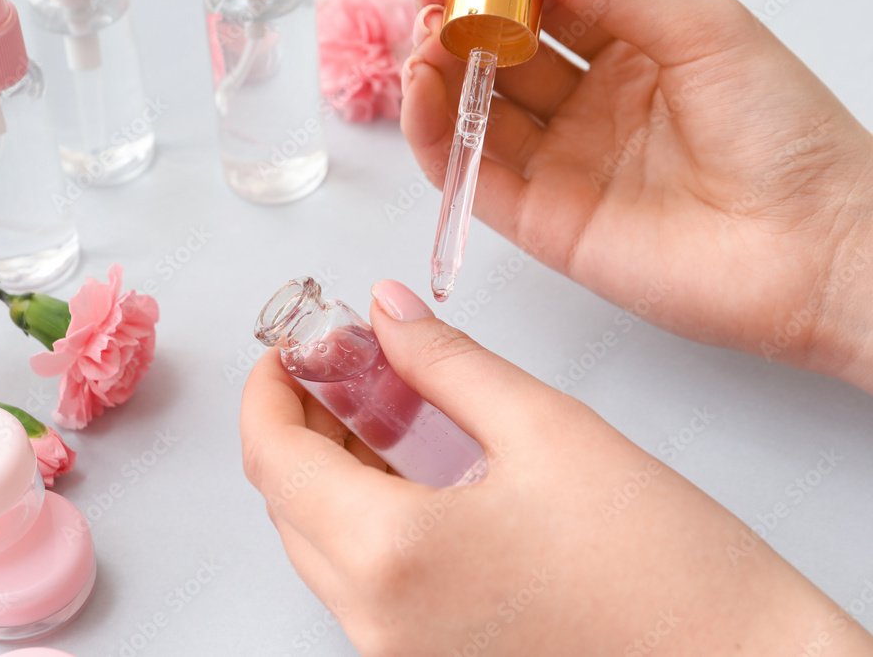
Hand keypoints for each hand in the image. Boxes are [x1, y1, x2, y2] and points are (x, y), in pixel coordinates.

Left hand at [240, 280, 872, 654]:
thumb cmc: (667, 570)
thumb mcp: (548, 430)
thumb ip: (447, 363)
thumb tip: (389, 313)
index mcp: (392, 556)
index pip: (272, 458)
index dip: (270, 388)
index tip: (290, 349)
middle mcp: (377, 623)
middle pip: (289, 502)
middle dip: (305, 424)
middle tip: (350, 369)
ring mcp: (398, 655)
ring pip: (323, 544)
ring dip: (336, 472)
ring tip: (391, 412)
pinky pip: (365, 583)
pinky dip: (369, 521)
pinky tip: (419, 476)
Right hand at [402, 0, 872, 392]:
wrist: (808, 247)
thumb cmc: (783, 137)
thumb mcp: (702, 28)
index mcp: (636, 54)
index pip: (547, 10)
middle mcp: (594, 110)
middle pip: (504, 60)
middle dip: (462, 27)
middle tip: (433, 4)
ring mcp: (565, 166)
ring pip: (478, 115)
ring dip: (440, 76)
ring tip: (424, 44)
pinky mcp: (543, 222)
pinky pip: (472, 175)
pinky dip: (436, 137)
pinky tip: (423, 94)